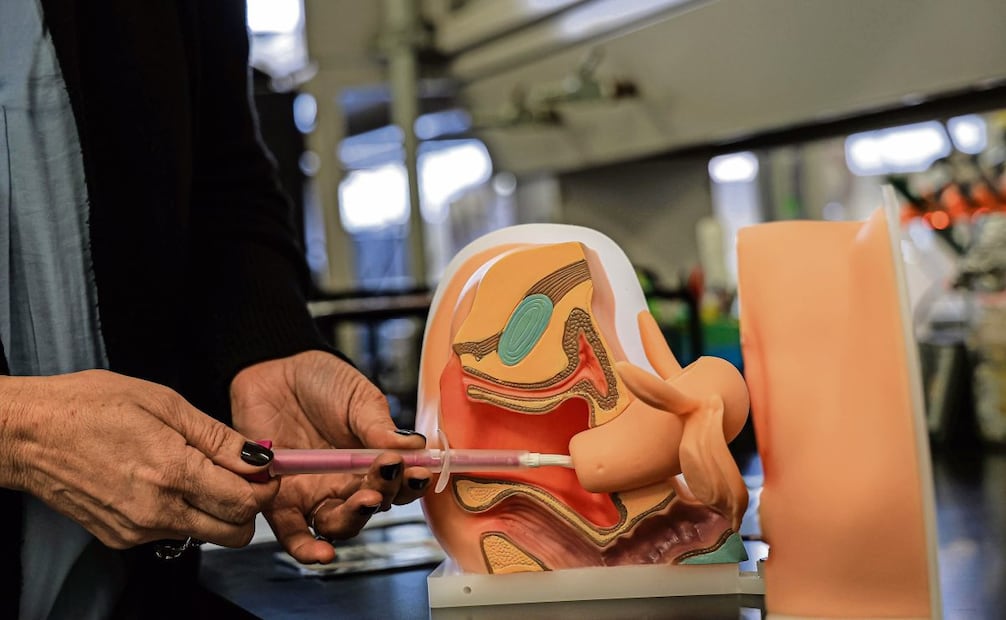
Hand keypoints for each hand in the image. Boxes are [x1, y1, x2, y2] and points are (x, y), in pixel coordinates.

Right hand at [0, 371, 278, 548]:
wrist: (28, 434)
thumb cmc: (91, 406)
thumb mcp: (164, 403)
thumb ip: (218, 437)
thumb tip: (260, 458)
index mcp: (172, 472)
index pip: (244, 502)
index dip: (265, 488)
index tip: (266, 470)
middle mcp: (157, 510)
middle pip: (233, 532)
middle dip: (248, 507)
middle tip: (240, 475)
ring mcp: (137, 530)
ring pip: (204, 534)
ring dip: (216, 511)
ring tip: (200, 472)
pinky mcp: (121, 538)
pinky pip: (172, 532)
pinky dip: (183, 513)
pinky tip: (166, 482)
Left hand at [230, 350, 430, 563]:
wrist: (275, 368)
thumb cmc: (321, 381)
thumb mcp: (358, 398)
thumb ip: (380, 426)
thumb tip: (415, 446)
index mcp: (371, 461)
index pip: (398, 484)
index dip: (410, 483)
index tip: (417, 470)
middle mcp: (345, 484)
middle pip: (372, 508)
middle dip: (384, 494)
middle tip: (387, 472)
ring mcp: (313, 493)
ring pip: (339, 524)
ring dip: (355, 519)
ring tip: (365, 499)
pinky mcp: (279, 499)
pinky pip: (293, 533)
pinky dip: (307, 549)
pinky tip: (322, 552)